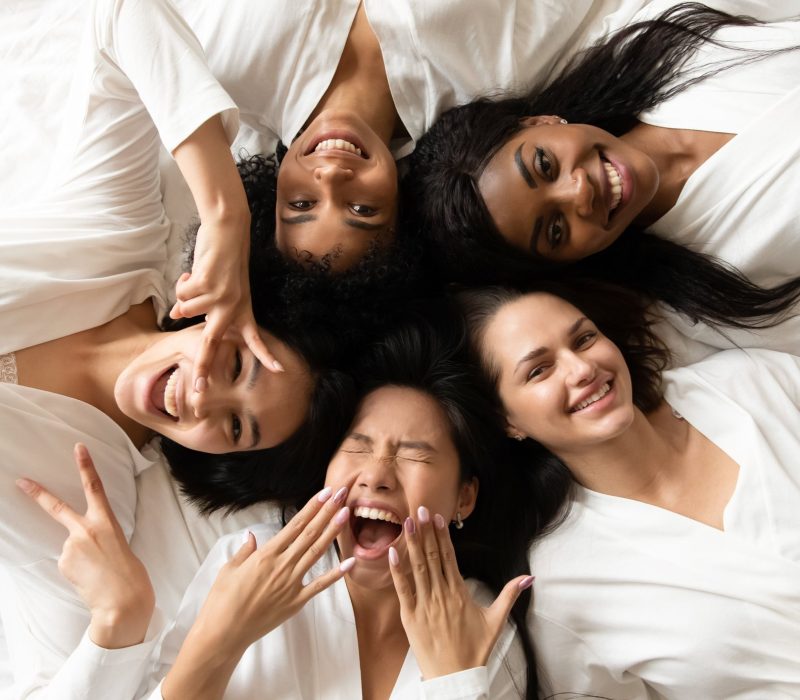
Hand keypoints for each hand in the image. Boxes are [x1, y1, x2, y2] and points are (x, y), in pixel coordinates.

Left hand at [16, 443, 154, 648]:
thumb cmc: (130, 574)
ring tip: (96, 571)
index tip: (78, 448)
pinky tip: (88, 578)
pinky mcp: (63, 562)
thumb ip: (99, 536)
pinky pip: (67, 563)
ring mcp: (71, 546)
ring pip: (69, 548)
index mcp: (107, 521)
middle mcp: (86, 529)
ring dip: (79, 559)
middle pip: (57, 507)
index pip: (94, 487)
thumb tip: (78, 543)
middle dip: (37, 493)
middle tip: (21, 481)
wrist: (123, 601)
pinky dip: (76, 570)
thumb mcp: (120, 545)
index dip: (86, 466)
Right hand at [169, 216, 282, 392]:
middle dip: (203, 366)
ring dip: (184, 295)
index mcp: (242, 310)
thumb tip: (175, 315)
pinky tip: (193, 271)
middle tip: (199, 389)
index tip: (280, 371)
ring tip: (196, 279)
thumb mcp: (215, 288)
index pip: (254, 338)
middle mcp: (234, 306)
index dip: (266, 355)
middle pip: (211, 342)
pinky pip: (183, 293)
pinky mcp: (209, 284)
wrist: (227, 231)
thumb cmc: (219, 261)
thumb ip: (200, 306)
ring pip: (186, 309)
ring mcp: (222, 296)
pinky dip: (183, 282)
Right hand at [189, 485, 354, 655]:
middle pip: (310, 533)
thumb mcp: (228, 569)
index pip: (295, 525)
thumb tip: (252, 536)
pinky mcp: (296, 602)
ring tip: (345, 514)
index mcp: (266, 554)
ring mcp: (291, 584)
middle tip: (342, 494)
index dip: (312, 507)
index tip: (325, 493)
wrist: (224, 633)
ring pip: (316, 552)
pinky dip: (336, 574)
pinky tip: (350, 562)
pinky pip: (319, 585)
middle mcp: (282, 565)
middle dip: (327, 512)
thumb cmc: (221, 600)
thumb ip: (244, 551)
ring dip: (332, 532)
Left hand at [388, 506, 533, 679]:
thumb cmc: (475, 650)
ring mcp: (425, 605)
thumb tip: (529, 577)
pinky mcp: (411, 617)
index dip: (442, 536)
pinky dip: (397, 571)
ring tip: (407, 523)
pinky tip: (393, 552)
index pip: (449, 557)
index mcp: (460, 593)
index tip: (437, 518)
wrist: (456, 678)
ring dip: (412, 544)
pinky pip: (403, 590)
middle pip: (433, 557)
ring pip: (418, 568)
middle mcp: (442, 595)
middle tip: (419, 510)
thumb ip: (509, 595)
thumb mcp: (496, 621)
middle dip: (425, 532)